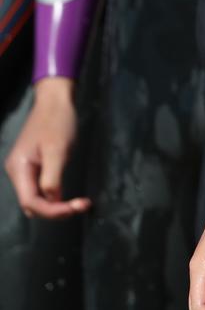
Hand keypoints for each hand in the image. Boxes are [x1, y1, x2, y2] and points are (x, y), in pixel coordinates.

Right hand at [4, 77, 90, 218]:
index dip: (53, 210)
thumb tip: (52, 200)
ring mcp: (25, 168)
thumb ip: (52, 178)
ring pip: (37, 197)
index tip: (77, 206)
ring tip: (78, 202)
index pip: (31, 202)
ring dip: (56, 203)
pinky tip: (68, 193)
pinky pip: (41, 187)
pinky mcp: (34, 164)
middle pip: (32, 204)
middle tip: (80, 205)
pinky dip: (54, 193)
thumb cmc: (57, 121)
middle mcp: (18, 172)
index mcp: (19, 169)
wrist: (55, 98)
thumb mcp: (57, 149)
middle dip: (55, 210)